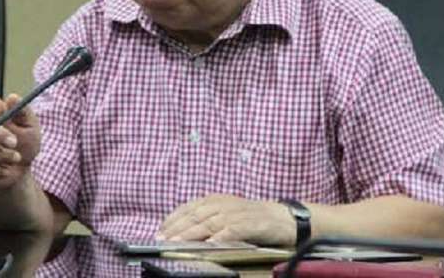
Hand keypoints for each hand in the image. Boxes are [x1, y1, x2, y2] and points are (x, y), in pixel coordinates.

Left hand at [157, 194, 294, 245]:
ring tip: (178, 242)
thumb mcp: (227, 214)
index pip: (189, 208)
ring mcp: (237, 213)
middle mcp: (224, 204)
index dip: (173, 219)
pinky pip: (233, 230)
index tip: (160, 232)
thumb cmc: (252, 219)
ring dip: (192, 233)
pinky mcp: (251, 223)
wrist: (284, 218)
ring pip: (210, 222)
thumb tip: (183, 232)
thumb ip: (208, 220)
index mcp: (216, 200)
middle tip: (163, 239)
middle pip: (196, 215)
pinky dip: (221, 236)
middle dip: (177, 228)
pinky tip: (210, 244)